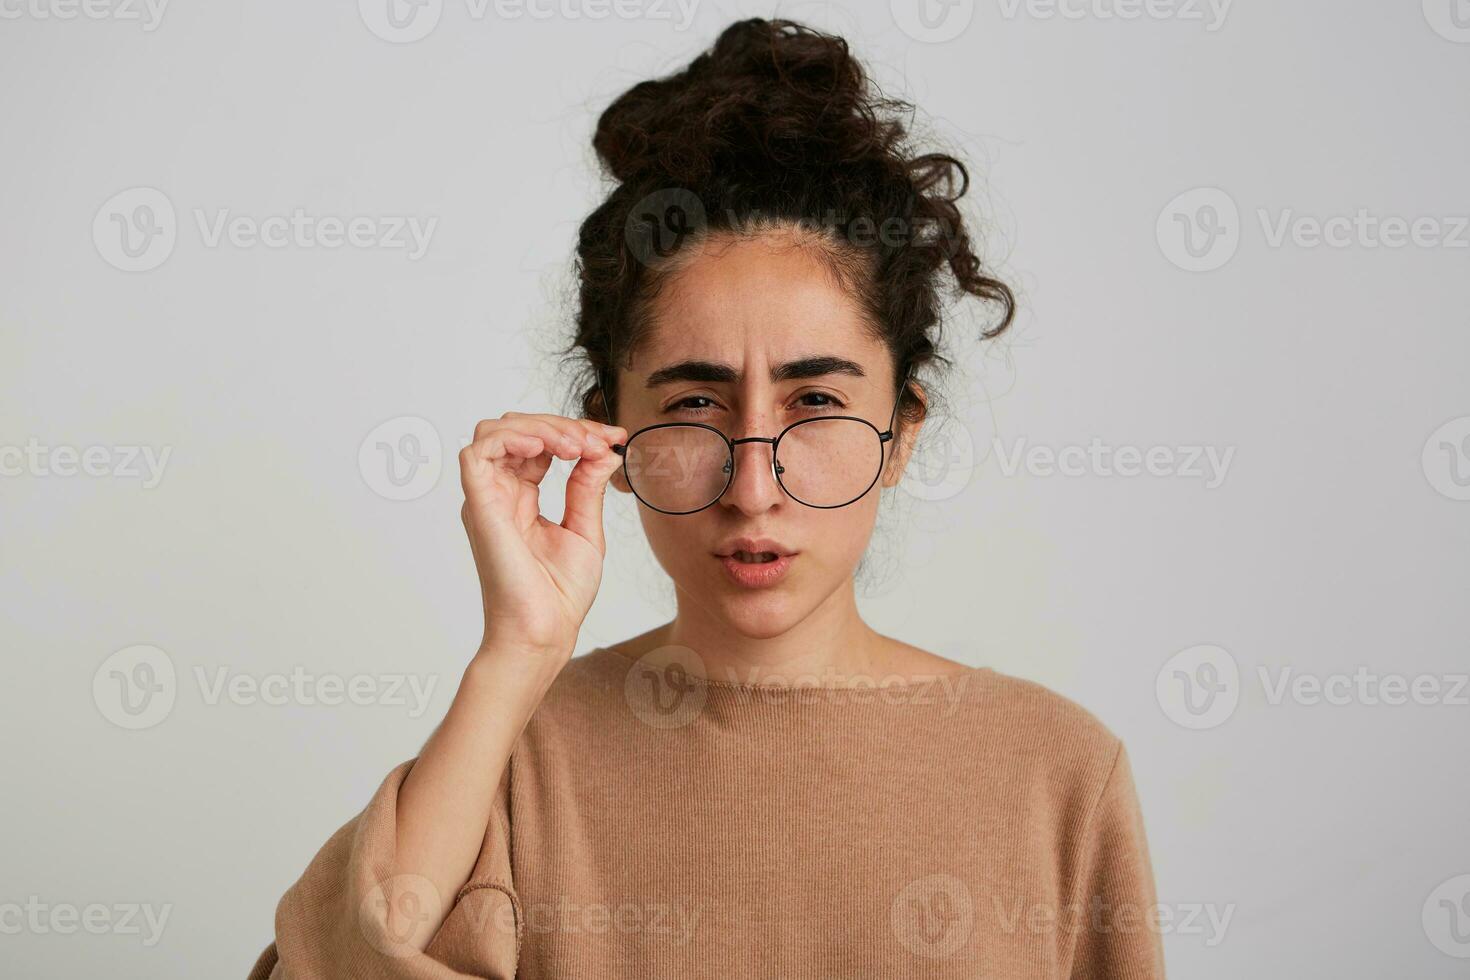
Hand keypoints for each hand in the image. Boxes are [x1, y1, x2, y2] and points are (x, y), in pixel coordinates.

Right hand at [459, 412, 628, 660]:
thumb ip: (588, 486)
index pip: (540, 444)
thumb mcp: (584, 528)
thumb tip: (604, 451)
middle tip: (598, 441)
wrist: (545, 632)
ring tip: (575, 445)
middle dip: (563, 425)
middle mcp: (499, 493)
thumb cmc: (559, 595)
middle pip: (518, 429)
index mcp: (521, 498)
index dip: (576, 431)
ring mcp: (487, 498)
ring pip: (497, 431)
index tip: (613, 437)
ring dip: (541, 426)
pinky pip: (478, 452)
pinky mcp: (479, 506)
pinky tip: (545, 446)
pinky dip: (511, 437)